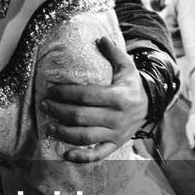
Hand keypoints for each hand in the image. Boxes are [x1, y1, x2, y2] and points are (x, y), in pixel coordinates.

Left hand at [41, 36, 146, 163]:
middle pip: (82, 117)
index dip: (66, 93)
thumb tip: (100, 38)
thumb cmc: (131, 85)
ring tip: (48, 126)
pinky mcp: (115, 145)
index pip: (86, 96)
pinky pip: (97, 155)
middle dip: (59, 111)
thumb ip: (113, 52)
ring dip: (64, 133)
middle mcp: (117, 118)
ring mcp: (116, 134)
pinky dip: (81, 157)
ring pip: (86, 137)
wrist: (150, 106)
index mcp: (119, 97)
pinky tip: (65, 155)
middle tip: (44, 105)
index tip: (50, 90)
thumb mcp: (127, 66)